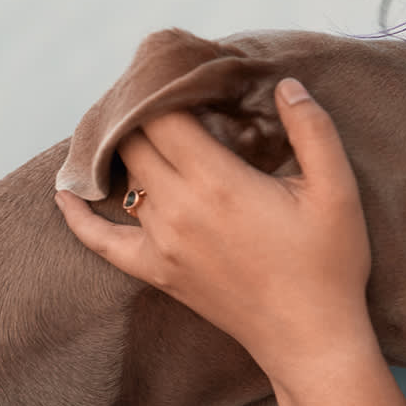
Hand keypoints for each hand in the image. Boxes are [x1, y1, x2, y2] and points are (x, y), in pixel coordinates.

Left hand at [57, 78, 371, 369]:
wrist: (311, 336)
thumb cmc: (329, 262)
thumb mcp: (337, 190)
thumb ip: (312, 129)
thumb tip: (286, 85)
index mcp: (218, 182)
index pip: (166, 116)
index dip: (167, 86)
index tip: (180, 68)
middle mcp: (178, 209)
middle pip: (137, 141)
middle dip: (145, 111)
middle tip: (165, 92)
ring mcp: (161, 244)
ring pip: (123, 179)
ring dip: (127, 149)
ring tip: (140, 125)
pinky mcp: (157, 272)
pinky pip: (100, 241)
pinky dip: (79, 215)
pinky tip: (67, 193)